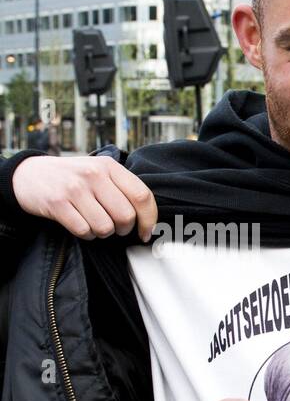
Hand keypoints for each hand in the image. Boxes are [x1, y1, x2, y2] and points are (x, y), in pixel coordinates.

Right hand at [13, 155, 156, 240]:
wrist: (28, 174)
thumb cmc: (71, 178)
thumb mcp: (99, 172)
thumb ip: (123, 188)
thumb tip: (150, 220)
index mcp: (109, 166)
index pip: (142, 196)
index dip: (149, 219)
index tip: (146, 232)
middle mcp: (93, 174)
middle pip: (126, 216)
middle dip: (124, 229)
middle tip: (115, 227)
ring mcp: (74, 188)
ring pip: (105, 227)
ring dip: (102, 232)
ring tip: (94, 222)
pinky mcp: (57, 203)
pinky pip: (84, 231)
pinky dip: (86, 234)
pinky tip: (80, 224)